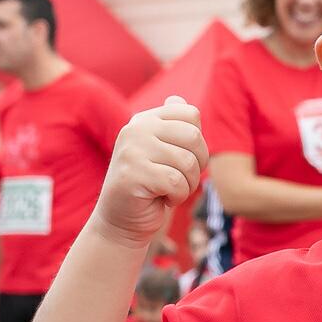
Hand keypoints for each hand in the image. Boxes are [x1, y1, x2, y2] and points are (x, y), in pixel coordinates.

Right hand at [97, 97, 209, 244]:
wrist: (122, 221)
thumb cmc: (150, 187)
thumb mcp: (161, 152)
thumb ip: (171, 126)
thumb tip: (177, 99)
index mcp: (145, 119)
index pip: (191, 114)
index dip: (199, 143)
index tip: (184, 160)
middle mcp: (135, 129)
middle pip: (194, 136)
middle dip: (197, 165)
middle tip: (180, 180)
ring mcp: (131, 150)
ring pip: (187, 162)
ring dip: (187, 185)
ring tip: (170, 191)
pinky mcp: (132, 173)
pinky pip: (176, 182)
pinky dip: (177, 197)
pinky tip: (161, 199)